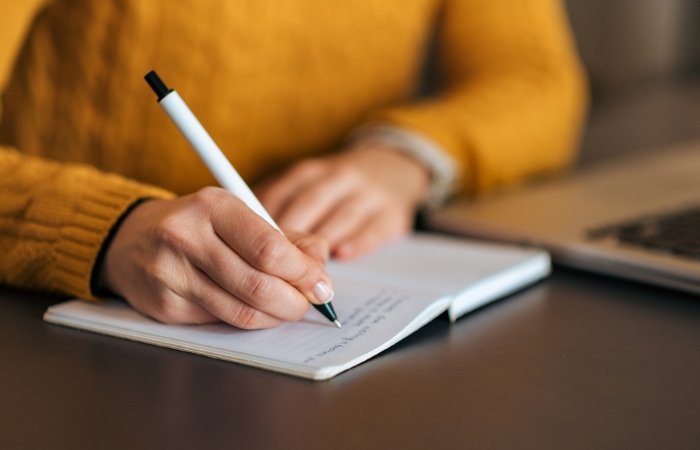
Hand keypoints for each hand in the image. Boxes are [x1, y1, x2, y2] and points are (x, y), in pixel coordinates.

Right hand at [97, 187, 333, 328]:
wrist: (131, 239)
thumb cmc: (199, 226)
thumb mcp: (240, 216)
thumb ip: (286, 237)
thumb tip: (320, 265)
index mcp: (213, 206)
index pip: (269, 248)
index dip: (303, 273)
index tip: (321, 284)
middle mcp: (187, 236)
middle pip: (258, 284)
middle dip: (294, 301)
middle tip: (308, 303)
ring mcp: (171, 273)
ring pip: (241, 311)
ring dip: (275, 316)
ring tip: (286, 308)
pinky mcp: (164, 305)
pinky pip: (220, 322)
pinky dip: (248, 320)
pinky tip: (254, 309)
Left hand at [255, 144, 430, 258]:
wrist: (392, 168)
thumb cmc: (335, 188)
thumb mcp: (306, 186)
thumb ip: (277, 207)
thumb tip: (240, 237)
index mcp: (309, 172)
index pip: (281, 194)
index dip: (264, 222)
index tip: (250, 246)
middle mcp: (339, 177)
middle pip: (309, 205)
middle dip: (291, 237)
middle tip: (274, 266)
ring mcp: (369, 194)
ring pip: (340, 217)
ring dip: (321, 243)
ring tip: (304, 269)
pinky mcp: (393, 213)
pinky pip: (374, 228)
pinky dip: (357, 242)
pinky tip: (342, 255)